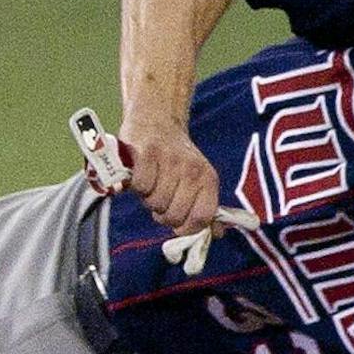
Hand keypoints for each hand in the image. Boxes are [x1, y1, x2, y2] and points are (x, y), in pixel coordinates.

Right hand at [117, 118, 221, 234]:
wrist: (157, 119)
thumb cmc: (176, 158)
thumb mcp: (198, 179)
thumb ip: (205, 207)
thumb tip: (217, 234)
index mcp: (208, 179)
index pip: (201, 218)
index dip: (186, 228)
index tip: (176, 223)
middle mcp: (193, 170)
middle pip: (174, 216)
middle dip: (162, 214)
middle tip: (160, 199)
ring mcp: (171, 161)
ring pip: (156, 204)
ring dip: (149, 199)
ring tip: (151, 185)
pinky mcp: (147, 153)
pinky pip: (141, 186)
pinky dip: (137, 186)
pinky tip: (141, 175)